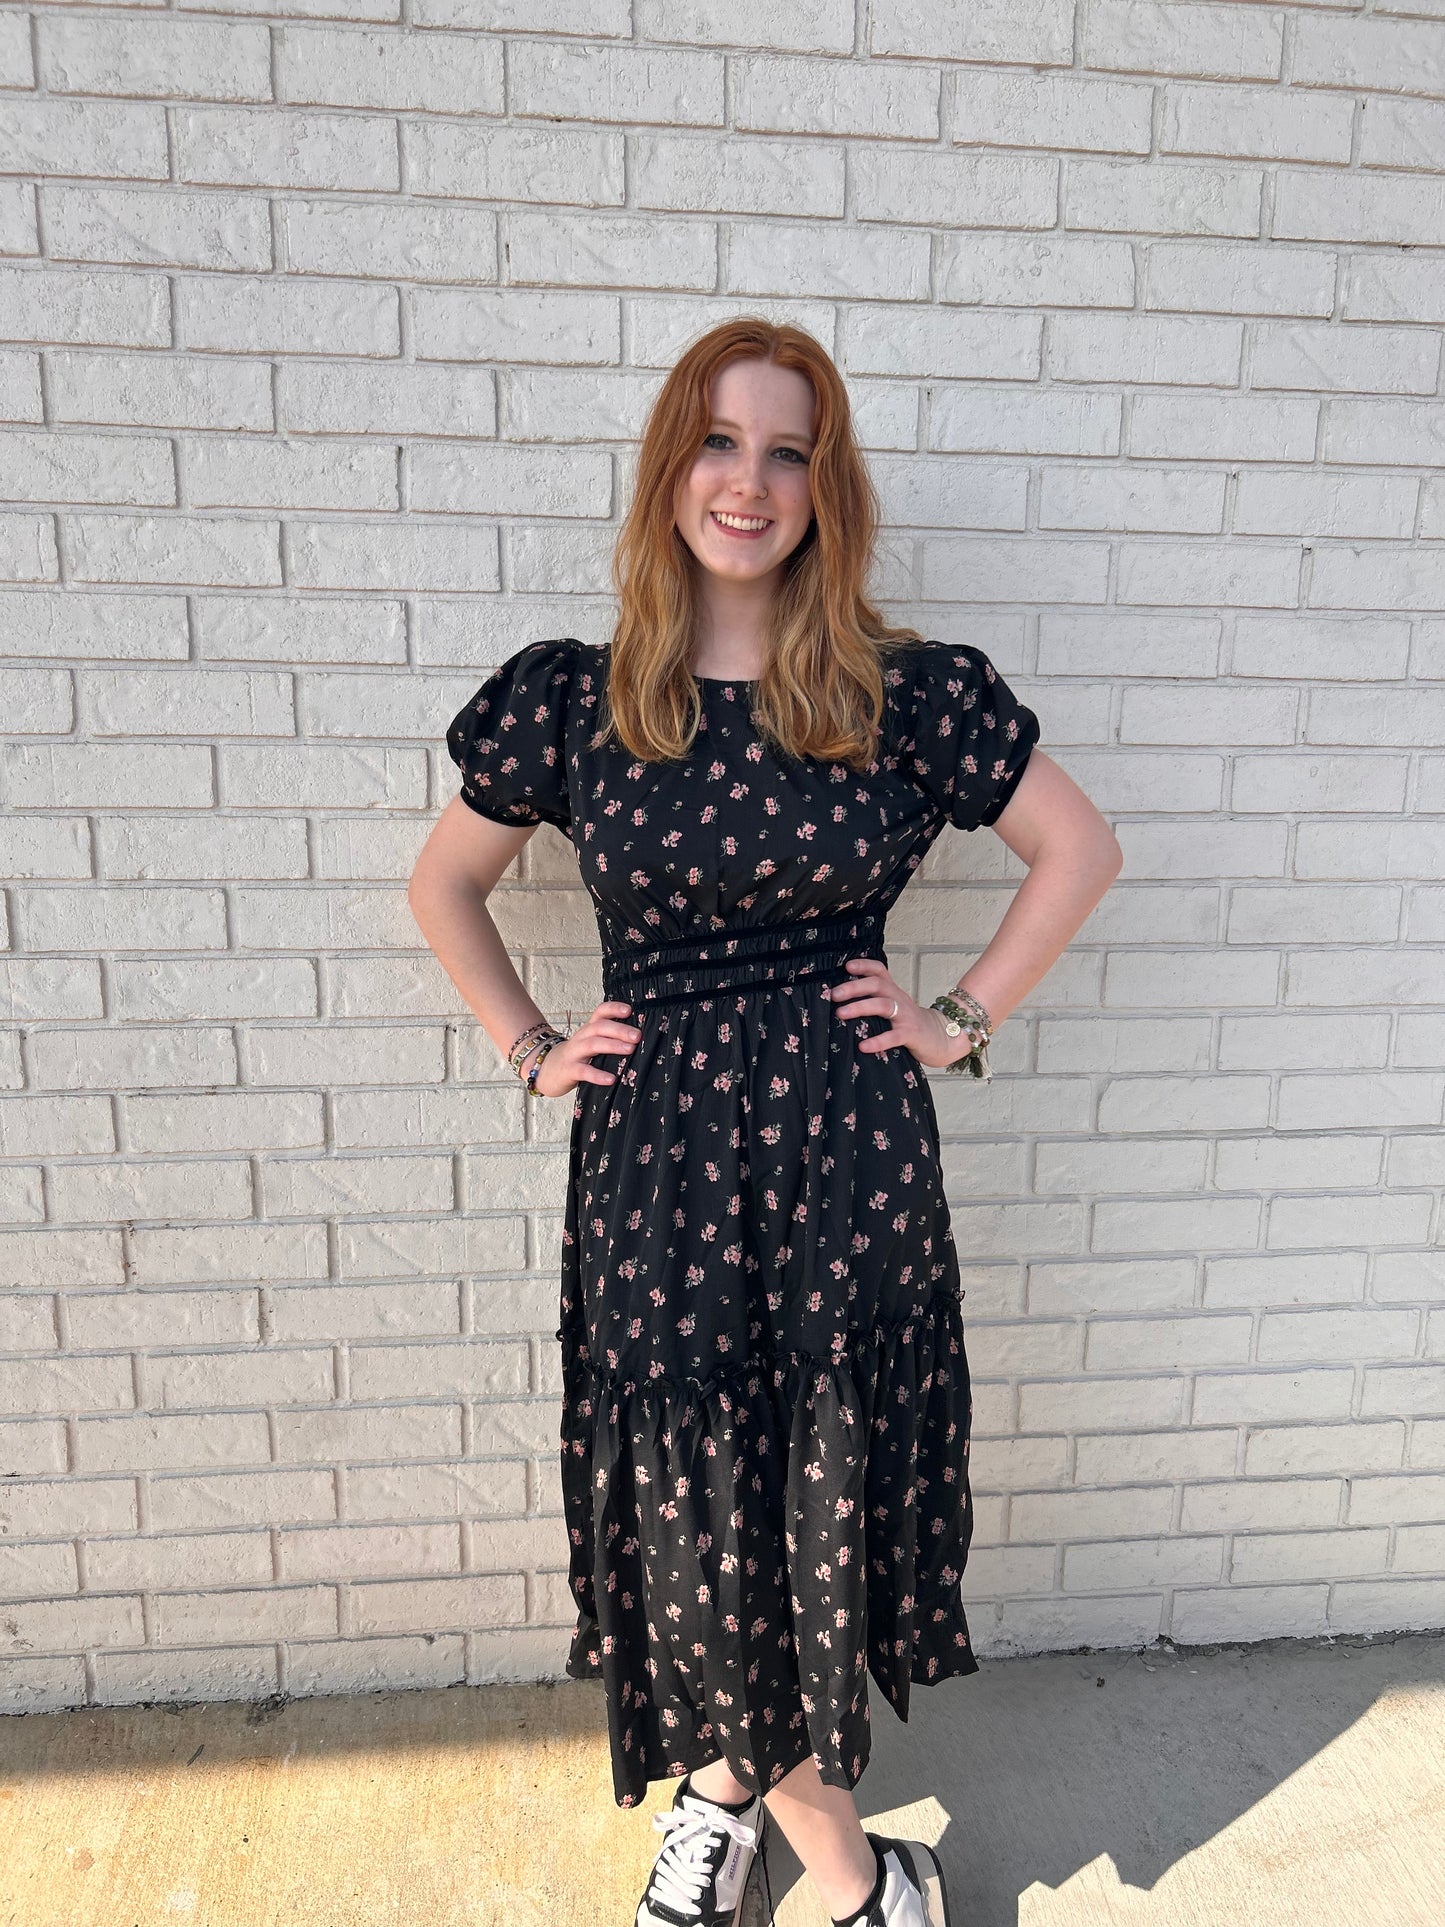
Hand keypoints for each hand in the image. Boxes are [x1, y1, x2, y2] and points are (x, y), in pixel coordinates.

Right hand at [528, 999, 641, 1096]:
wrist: (546, 1070)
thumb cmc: (577, 1057)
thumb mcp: (590, 1043)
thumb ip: (608, 1038)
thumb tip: (639, 1039)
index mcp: (589, 1029)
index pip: (600, 1012)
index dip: (613, 1008)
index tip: (629, 1010)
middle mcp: (581, 1037)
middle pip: (599, 1027)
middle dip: (620, 1029)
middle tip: (637, 1035)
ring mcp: (574, 1053)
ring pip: (592, 1044)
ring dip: (612, 1045)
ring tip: (630, 1049)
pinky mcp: (568, 1070)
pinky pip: (583, 1071)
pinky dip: (598, 1075)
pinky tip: (611, 1079)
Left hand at [822, 957, 979, 1070]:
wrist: (944, 1038)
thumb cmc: (912, 1024)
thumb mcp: (896, 1007)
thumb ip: (876, 1001)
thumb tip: (842, 1002)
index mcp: (893, 991)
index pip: (879, 970)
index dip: (864, 965)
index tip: (847, 966)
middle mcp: (899, 999)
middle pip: (876, 984)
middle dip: (853, 987)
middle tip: (834, 994)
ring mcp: (906, 1016)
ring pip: (882, 1005)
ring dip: (860, 1007)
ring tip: (841, 1013)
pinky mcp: (912, 1034)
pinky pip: (894, 1036)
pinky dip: (878, 1041)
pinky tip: (863, 1046)